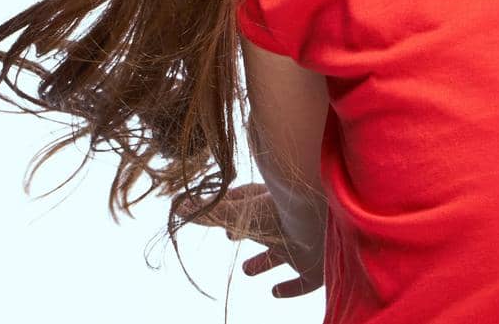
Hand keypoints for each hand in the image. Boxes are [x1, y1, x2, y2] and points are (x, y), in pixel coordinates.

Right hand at [177, 182, 325, 297]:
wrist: (320, 218)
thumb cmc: (276, 209)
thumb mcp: (236, 212)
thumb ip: (208, 212)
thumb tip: (178, 207)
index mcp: (268, 206)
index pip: (248, 206)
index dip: (232, 211)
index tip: (221, 220)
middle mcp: (286, 224)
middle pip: (265, 227)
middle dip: (247, 233)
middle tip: (230, 238)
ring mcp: (302, 245)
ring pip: (283, 253)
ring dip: (265, 262)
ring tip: (247, 271)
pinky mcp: (315, 267)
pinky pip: (304, 282)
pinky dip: (290, 288)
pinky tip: (276, 292)